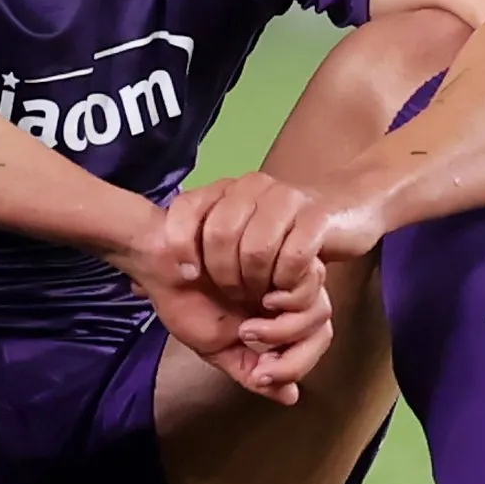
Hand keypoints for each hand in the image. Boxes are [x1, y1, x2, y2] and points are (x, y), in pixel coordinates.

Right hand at [106, 214, 329, 406]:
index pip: (312, 342)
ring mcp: (285, 269)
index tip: (260, 376)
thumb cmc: (185, 301)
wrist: (162, 264)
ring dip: (284, 330)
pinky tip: (257, 303)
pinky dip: (286, 300)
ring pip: (318, 307)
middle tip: (254, 353)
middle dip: (292, 353)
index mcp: (277, 314)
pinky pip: (307, 277)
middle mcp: (287, 291)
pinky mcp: (280, 247)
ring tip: (246, 330)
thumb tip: (290, 397)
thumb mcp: (218, 347)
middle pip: (320, 325)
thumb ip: (251, 370)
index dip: (294, 365)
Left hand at [165, 172, 385, 352]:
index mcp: (225, 190)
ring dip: (255, 283)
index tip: (188, 277)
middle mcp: (251, 187)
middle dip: (224, 276)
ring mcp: (286, 199)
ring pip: (257, 249)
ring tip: (260, 296)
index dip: (178, 244)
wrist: (347, 207)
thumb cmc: (281, 234)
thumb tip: (137, 285)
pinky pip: (293, 256)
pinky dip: (285, 282)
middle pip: (220, 235)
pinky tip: (282, 290)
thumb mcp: (234, 240)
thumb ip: (192, 257)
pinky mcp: (316, 218)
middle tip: (234, 296)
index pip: (185, 208)